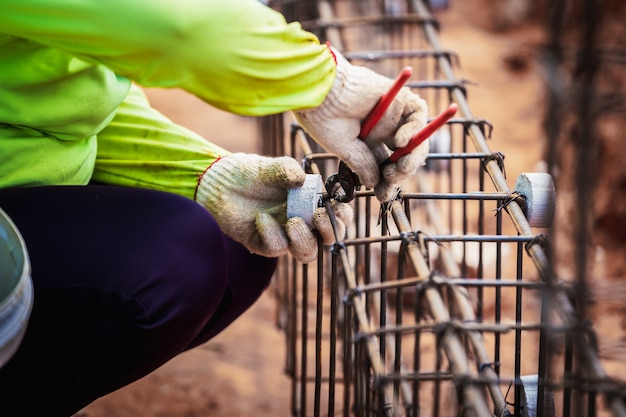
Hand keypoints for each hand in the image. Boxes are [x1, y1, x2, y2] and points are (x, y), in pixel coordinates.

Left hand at [196, 153, 352, 261]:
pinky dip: (272, 234)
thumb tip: (303, 180)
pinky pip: (276, 249)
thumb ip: (287, 169)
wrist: (216, 181)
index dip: (342, 216)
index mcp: (309, 203)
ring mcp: (283, 235)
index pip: (336, 216)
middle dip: (330, 231)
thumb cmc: (247, 172)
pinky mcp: (262, 244)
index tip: (337, 207)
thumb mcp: (271, 166)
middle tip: (319, 216)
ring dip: (305, 240)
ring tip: (293, 221)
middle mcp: (300, 221)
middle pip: (327, 239)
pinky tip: (261, 218)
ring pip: (306, 253)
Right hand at [293, 48, 428, 200]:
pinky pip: (418, 114)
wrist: (319, 90)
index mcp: (368, 141)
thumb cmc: (323, 116)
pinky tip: (401, 142)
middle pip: (404, 155)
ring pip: (416, 139)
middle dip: (400, 172)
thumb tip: (374, 183)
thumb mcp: (343, 147)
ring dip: (411, 157)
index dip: (387, 182)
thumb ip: (362, 163)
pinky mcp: (400, 97)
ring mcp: (393, 114)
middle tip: (390, 179)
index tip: (382, 196)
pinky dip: (415, 129)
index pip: (386, 165)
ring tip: (399, 166)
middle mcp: (383, 129)